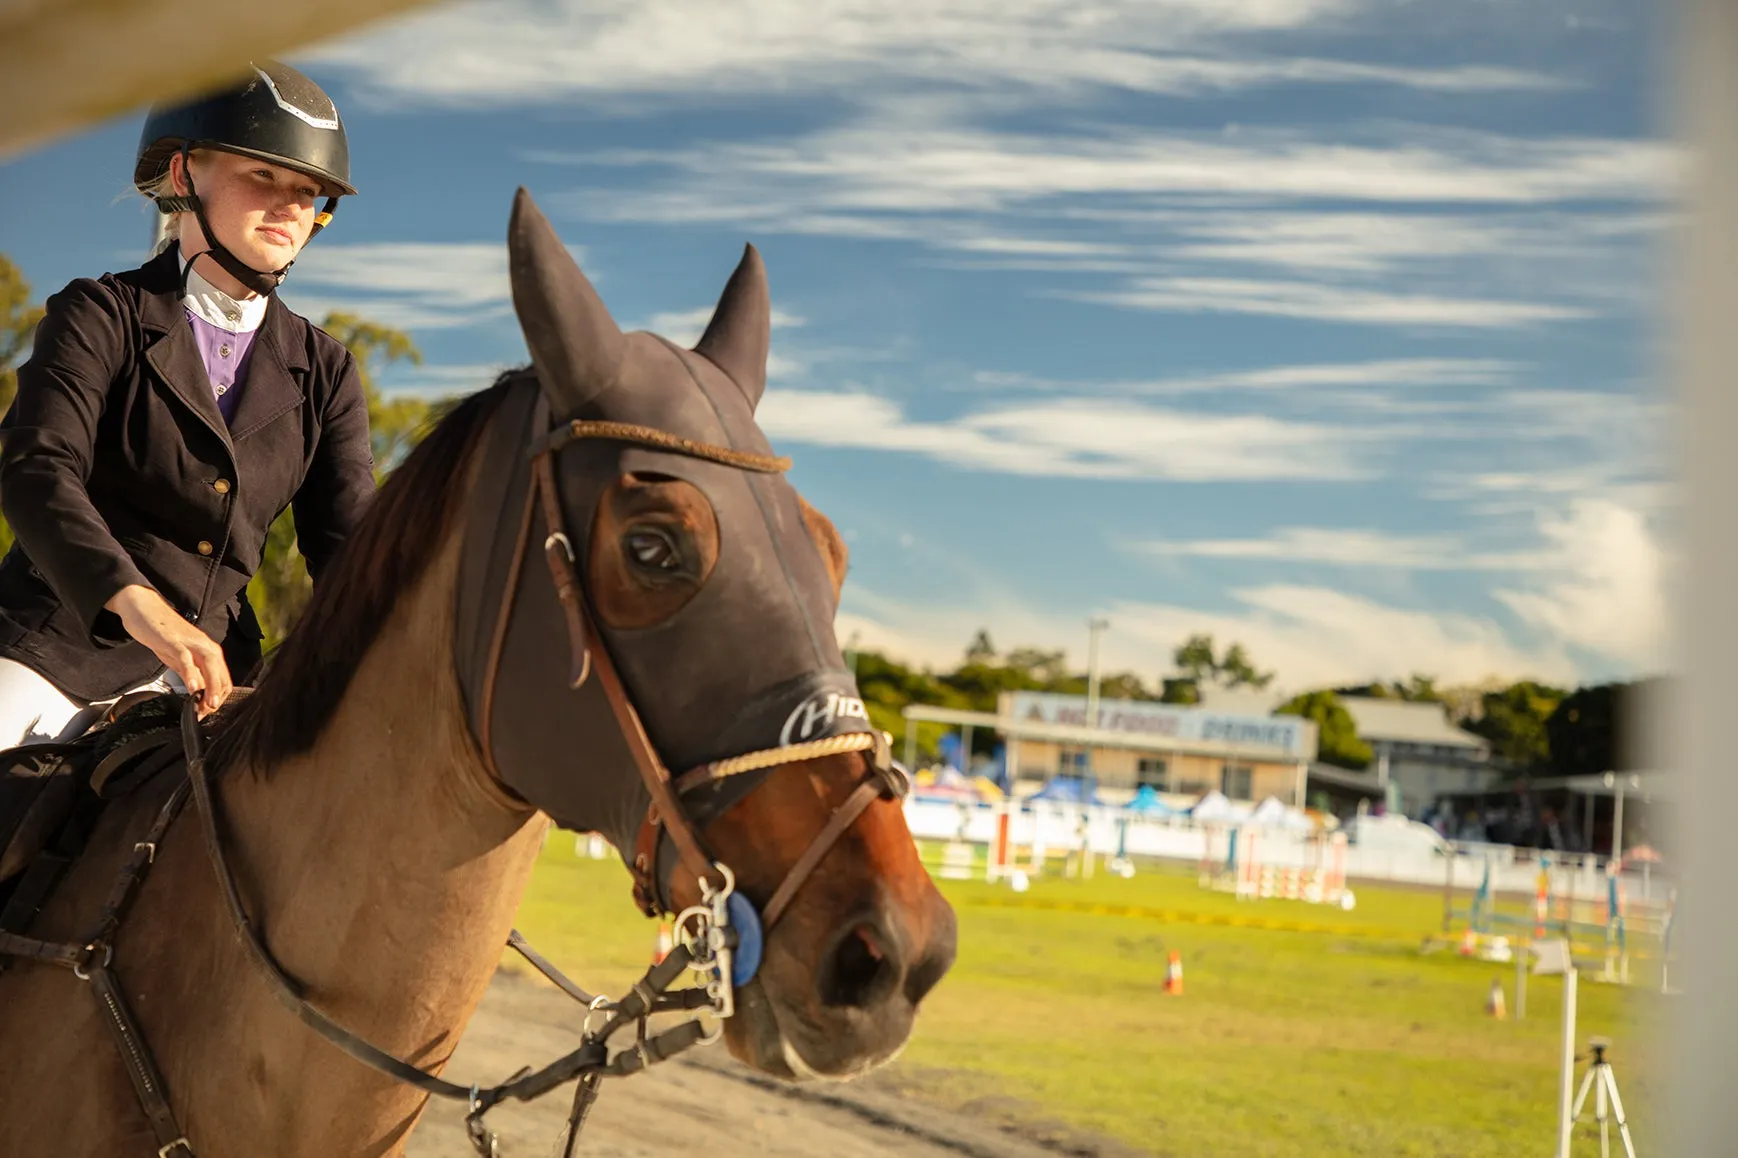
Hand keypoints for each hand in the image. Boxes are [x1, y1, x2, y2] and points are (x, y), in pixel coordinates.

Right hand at [105, 584, 232, 716]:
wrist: (144, 609)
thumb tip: (197, 696)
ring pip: (210, 666)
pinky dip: (191, 674)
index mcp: (209, 651)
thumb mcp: (178, 659)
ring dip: (211, 687)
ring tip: (207, 705)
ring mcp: (191, 642)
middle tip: (208, 712)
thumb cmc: (163, 634)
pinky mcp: (175, 641)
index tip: (207, 711)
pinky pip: (186, 659)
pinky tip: (192, 688)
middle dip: (217, 696)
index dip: (217, 698)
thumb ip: (189, 674)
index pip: (223, 679)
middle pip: (221, 675)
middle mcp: (205, 646)